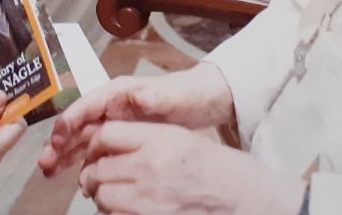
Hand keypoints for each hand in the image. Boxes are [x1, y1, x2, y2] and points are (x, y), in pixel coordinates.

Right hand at [38, 62, 233, 176]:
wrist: (203, 100)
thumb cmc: (187, 93)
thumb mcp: (172, 94)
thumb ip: (154, 96)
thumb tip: (138, 97)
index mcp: (117, 92)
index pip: (86, 105)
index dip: (69, 121)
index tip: (57, 138)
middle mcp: (111, 106)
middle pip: (79, 124)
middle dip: (60, 142)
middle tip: (45, 163)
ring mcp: (115, 122)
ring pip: (83, 138)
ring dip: (65, 154)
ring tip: (49, 172)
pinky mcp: (122, 137)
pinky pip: (96, 149)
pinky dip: (83, 161)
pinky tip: (75, 176)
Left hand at [78, 121, 305, 214]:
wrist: (247, 200)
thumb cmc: (220, 170)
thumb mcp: (182, 138)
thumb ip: (145, 138)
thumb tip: (108, 144)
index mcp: (160, 139)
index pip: (107, 135)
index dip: (97, 144)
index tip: (98, 152)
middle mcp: (151, 167)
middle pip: (99, 169)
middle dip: (94, 175)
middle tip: (99, 178)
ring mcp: (149, 199)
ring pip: (103, 197)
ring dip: (103, 197)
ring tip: (114, 195)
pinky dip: (115, 214)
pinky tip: (127, 209)